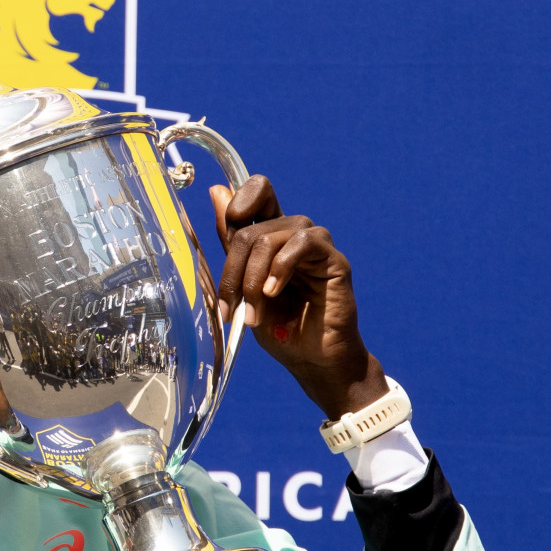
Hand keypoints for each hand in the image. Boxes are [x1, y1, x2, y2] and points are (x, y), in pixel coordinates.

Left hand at [211, 175, 387, 419]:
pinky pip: (303, 243)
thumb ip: (233, 242)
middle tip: (231, 307)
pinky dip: (281, 268)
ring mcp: (316, 245)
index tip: (230, 228)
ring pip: (272, 235)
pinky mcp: (334, 260)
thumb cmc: (279, 327)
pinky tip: (274, 293)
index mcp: (272, 235)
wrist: (311, 360)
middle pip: (252, 227)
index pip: (259, 191)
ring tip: (255, 311)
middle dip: (233, 270)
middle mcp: (294, 233)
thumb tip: (217, 190)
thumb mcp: (243, 285)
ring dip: (254, 277)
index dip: (240, 201)